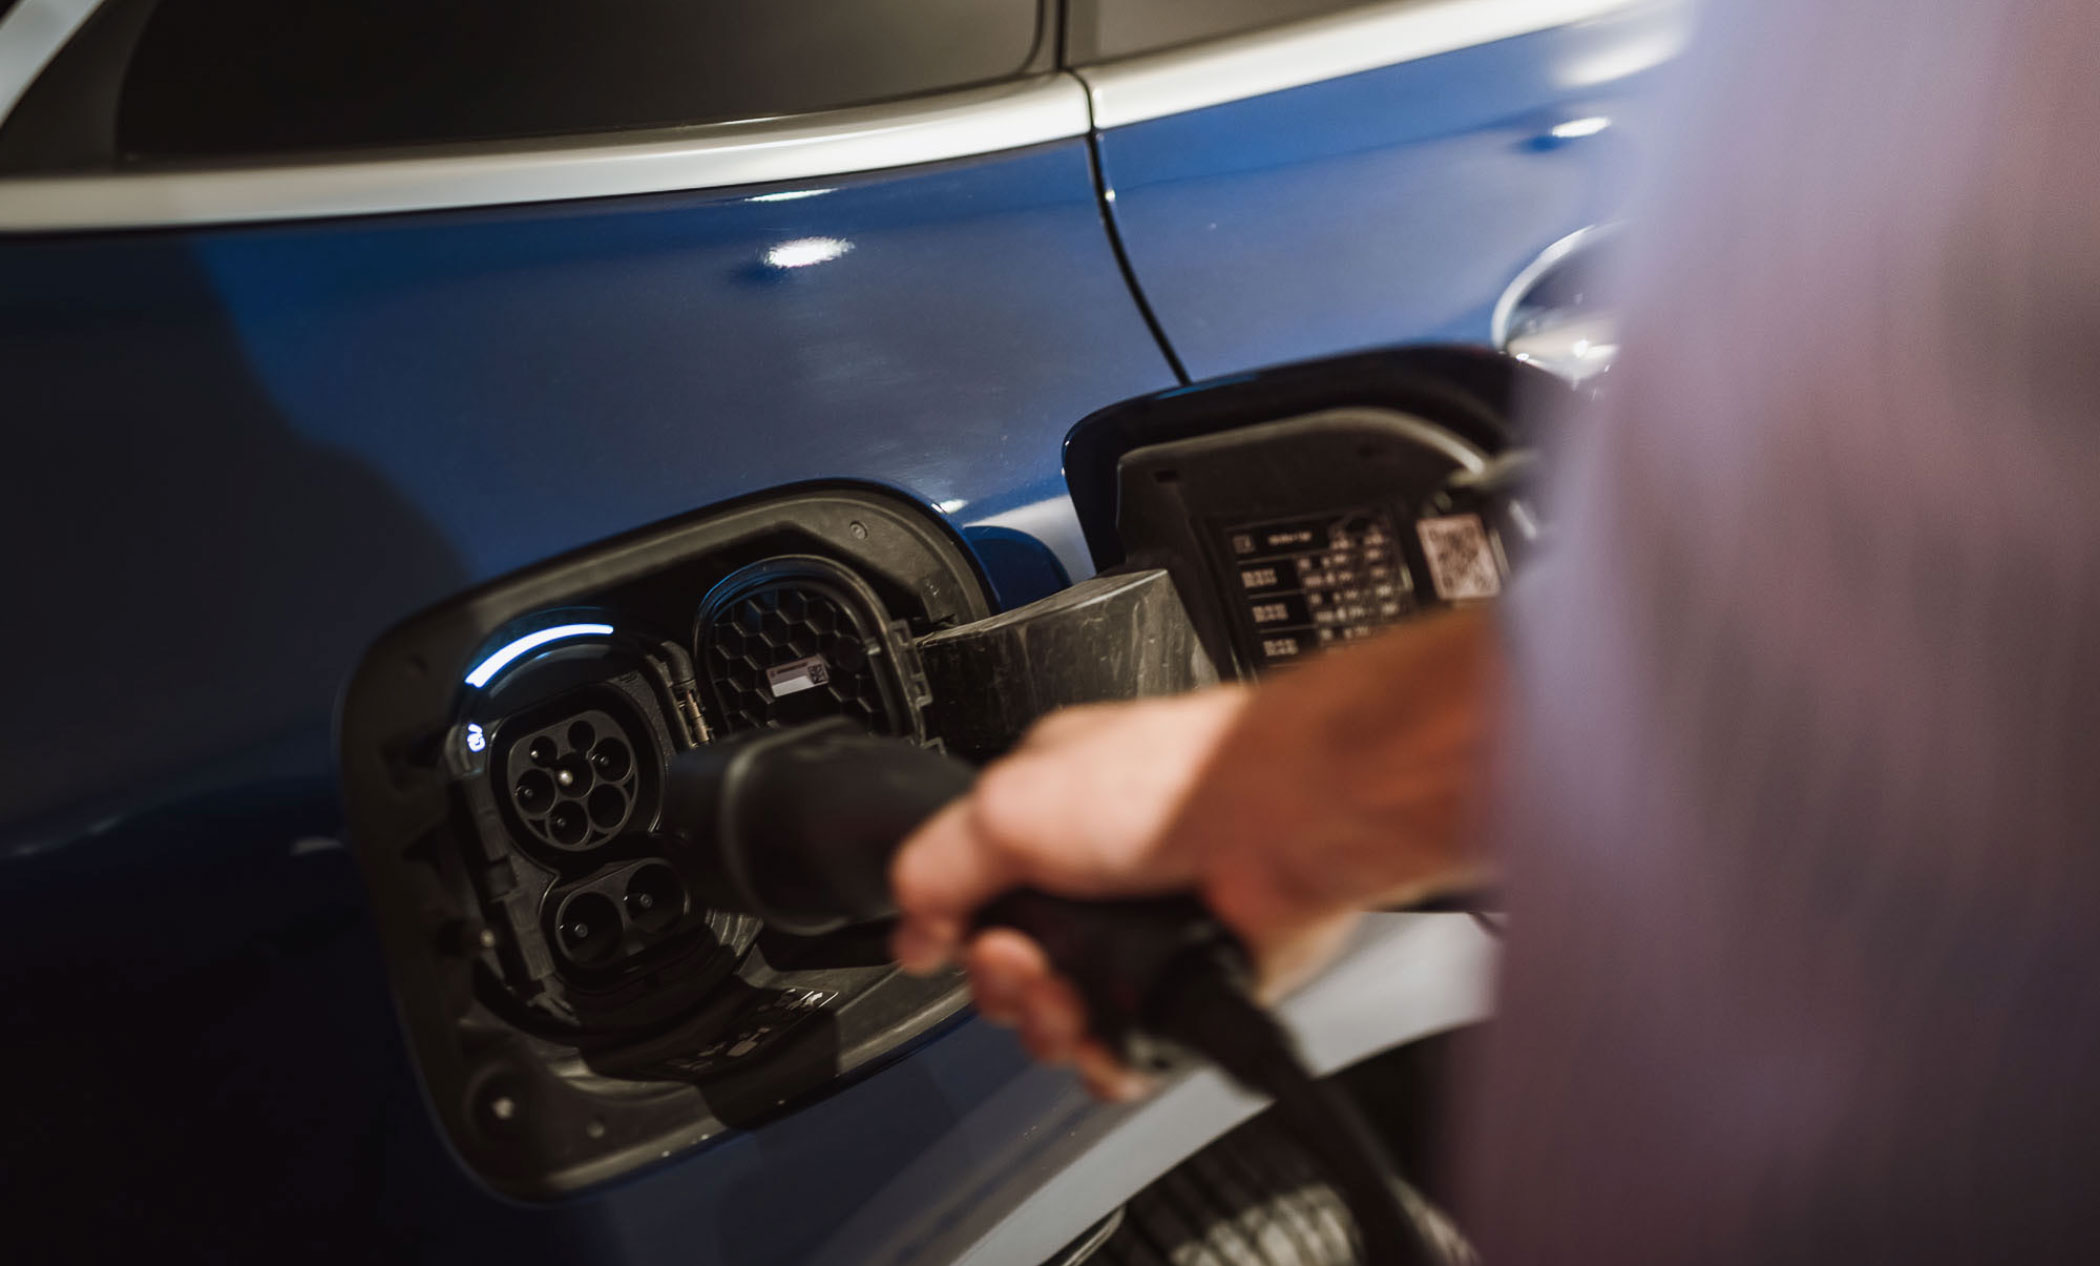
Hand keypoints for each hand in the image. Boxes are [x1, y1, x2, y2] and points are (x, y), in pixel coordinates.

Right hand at [890, 608, 1499, 1098]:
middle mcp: (1093, 874)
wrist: (1284, 823)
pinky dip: (1113, 1059)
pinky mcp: (1190, 984)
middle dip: (1007, 986)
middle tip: (1031, 968)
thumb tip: (909, 934)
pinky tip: (1112, 1043)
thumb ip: (935, 867)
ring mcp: (1142, 934)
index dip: (955, 936)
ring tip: (1075, 1002)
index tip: (956, 945)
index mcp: (1043, 814)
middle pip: (1011, 972)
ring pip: (1064, 1018)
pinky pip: (1130, 1049)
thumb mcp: (1008, 807)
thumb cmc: (1171, 783)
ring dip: (1055, 1026)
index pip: (969, 898)